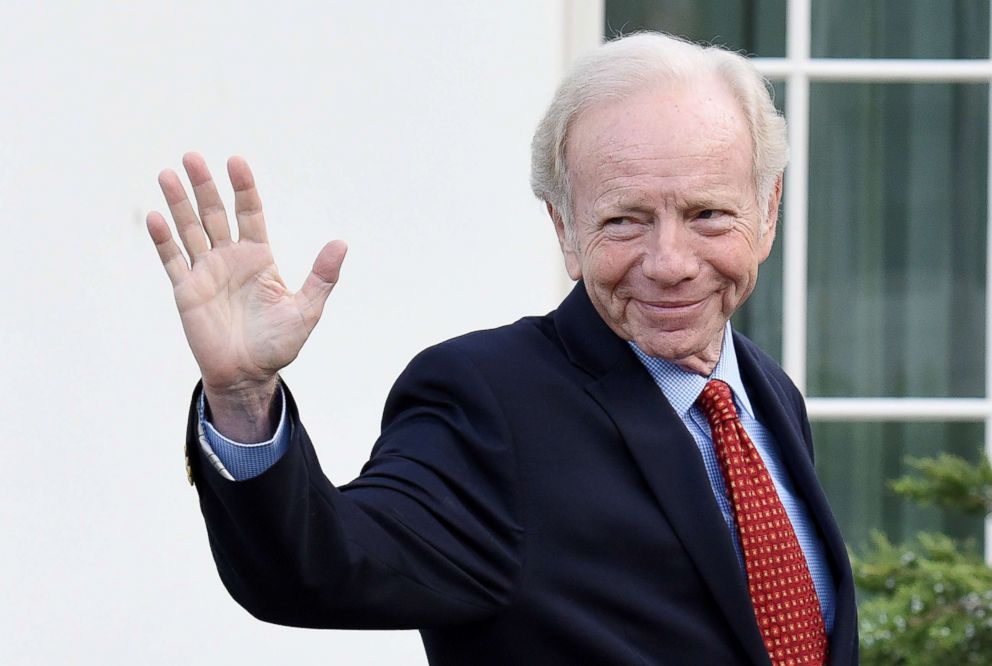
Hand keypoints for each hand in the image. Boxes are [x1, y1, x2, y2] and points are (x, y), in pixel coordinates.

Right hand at [147, 152, 346, 438]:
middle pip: (215, 213)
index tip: (236, 161)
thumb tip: (342, 243)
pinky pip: (173, 261)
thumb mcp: (306, 310)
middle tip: (192, 156)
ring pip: (190, 230)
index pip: (250, 213)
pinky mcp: (187, 291)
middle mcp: (230, 258)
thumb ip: (322, 277)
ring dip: (179, 203)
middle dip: (205, 186)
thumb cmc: (278, 344)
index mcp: (259, 257)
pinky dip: (164, 240)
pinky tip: (155, 216)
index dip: (243, 188)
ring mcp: (206, 272)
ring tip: (168, 174)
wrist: (248, 375)